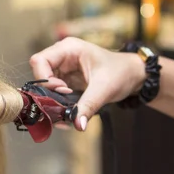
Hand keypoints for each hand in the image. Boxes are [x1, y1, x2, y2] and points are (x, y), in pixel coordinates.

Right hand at [30, 37, 144, 130]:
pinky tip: (69, 113)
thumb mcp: (104, 89)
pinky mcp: (67, 81)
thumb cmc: (121, 73)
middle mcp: (62, 57)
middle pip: (40, 75)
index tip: (62, 91)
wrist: (134, 76)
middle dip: (48, 93)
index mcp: (69, 48)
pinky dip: (59, 105)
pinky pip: (54, 94)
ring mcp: (64, 69)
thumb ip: (88, 106)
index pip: (39, 61)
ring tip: (68, 111)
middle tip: (64, 104)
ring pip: (45, 87)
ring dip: (53, 101)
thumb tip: (77, 124)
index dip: (45, 79)